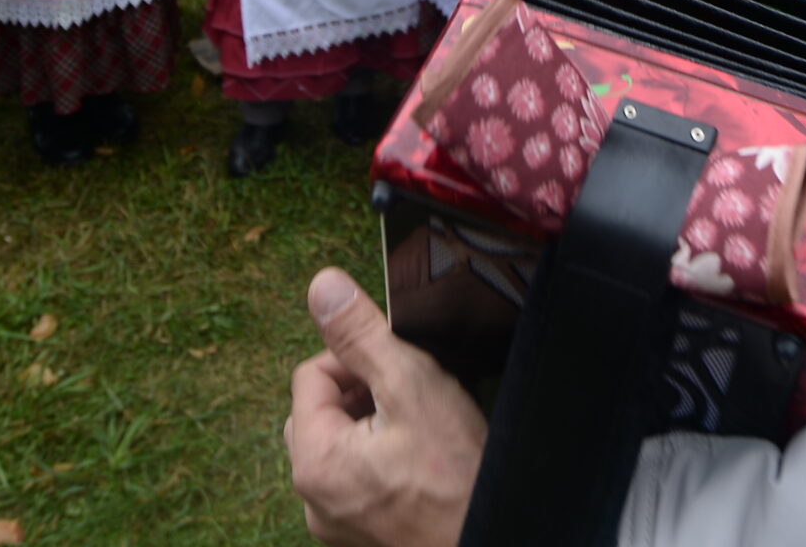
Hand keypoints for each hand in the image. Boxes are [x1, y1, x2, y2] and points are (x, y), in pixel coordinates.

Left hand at [287, 268, 484, 546]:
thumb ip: (361, 334)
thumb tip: (322, 285)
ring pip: (339, 450)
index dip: (353, 357)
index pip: (311, 375)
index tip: (397, 364)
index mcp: (314, 460)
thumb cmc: (456, 475)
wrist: (494, 534)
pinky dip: (378, 464)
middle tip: (408, 393)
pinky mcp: (361, 538)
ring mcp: (336, 524)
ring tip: (418, 426)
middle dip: (359, 393)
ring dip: (369, 427)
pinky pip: (356, 484)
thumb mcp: (411, 385)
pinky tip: (419, 462)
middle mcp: (313, 499)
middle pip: (319, 414)